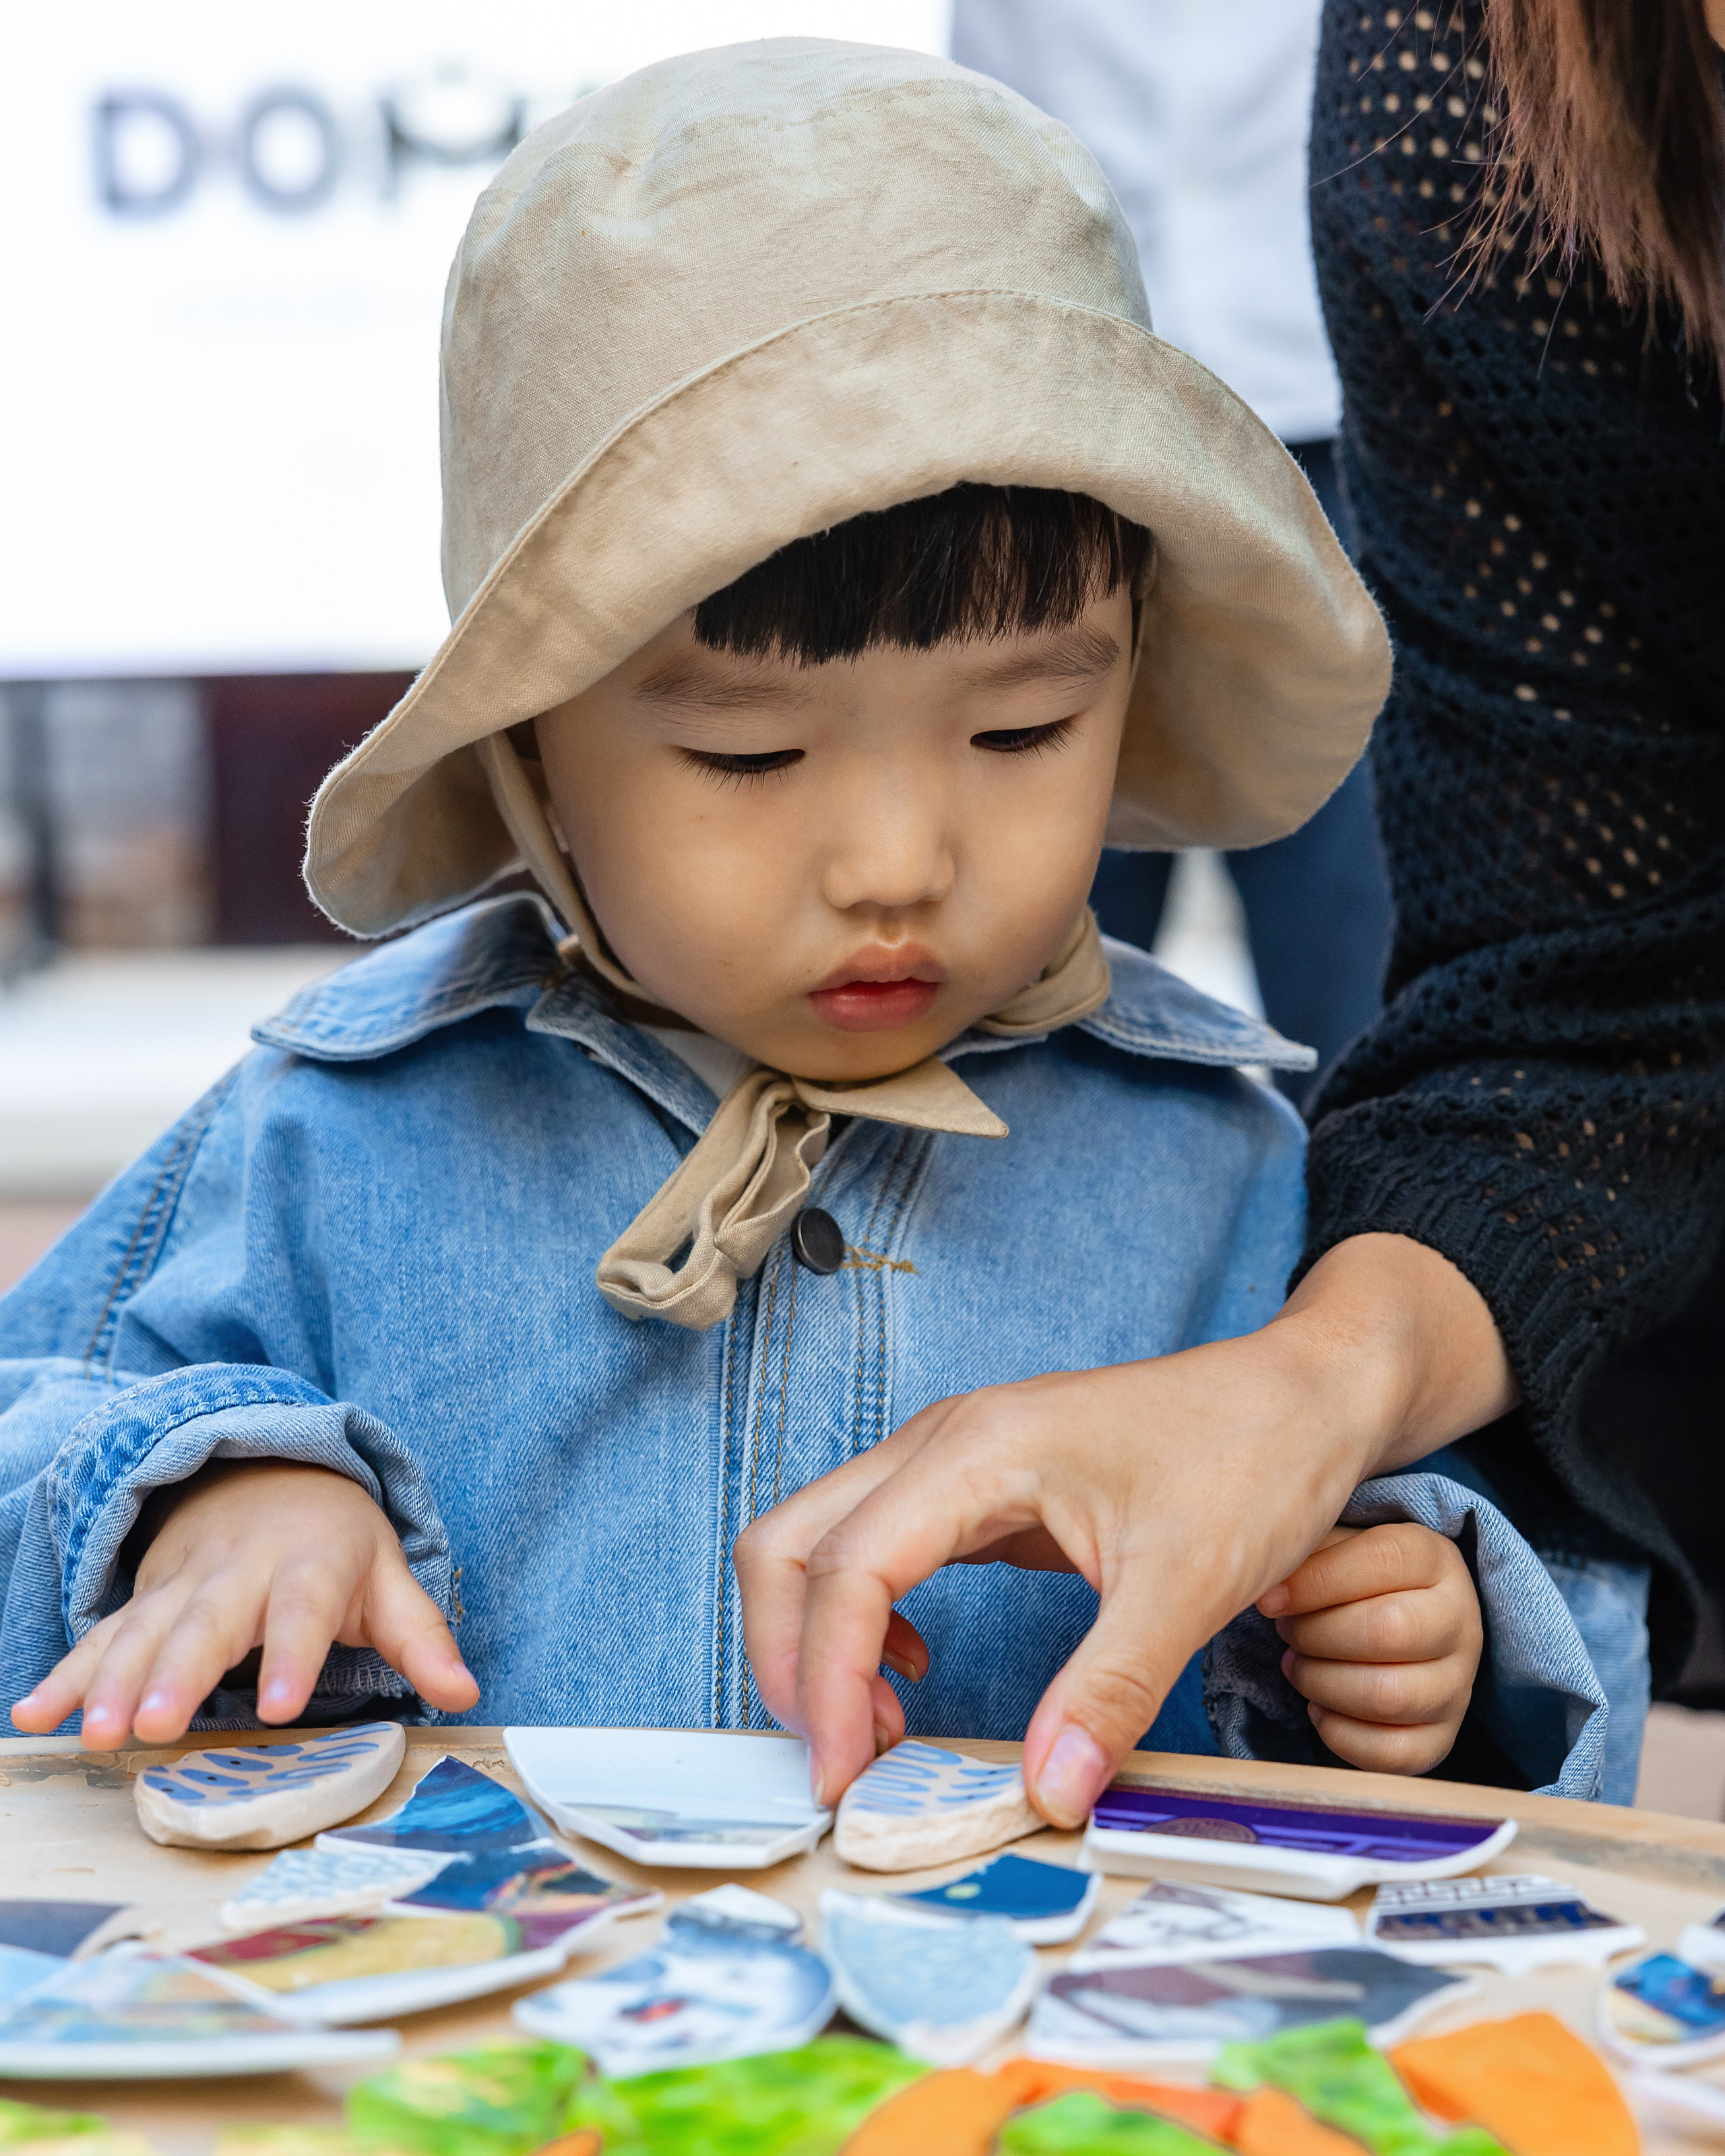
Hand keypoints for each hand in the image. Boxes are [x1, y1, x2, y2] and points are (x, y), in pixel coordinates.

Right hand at [11, 1461, 477, 1747]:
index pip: (303, 1609)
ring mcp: (185, 1582)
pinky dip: (67, 1674)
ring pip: (145, 1632)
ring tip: (96, 1735)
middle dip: (179, 1674)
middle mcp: (241, 1570)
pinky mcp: (147, 1597)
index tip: (281, 1705)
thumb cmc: (338, 1543)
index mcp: (310, 1563)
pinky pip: (103, 1635)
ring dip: (114, 1681)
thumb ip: (422, 1637)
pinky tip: (34, 1715)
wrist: (271, 1470)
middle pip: (209, 1623)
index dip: (292, 1654)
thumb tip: (467, 1691)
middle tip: (155, 1727)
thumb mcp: (388, 1576)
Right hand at [734, 1233, 1512, 1824]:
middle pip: (788, 1545)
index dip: (828, 1684)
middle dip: (789, 1660)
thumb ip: (1109, 1690)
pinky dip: (864, 1621)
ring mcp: (952, 1459)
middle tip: (841, 1763)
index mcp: (975, 1449)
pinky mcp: (976, 1485)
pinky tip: (917, 1671)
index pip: (845, 1571)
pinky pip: (873, 1550)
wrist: (1303, 1393)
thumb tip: (1047, 1795)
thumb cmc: (1250, 1455)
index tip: (847, 1780)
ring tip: (880, 1732)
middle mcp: (941, 1442)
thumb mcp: (1188, 1582)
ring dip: (820, 1643)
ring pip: (820, 1545)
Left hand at [1259, 1523, 1482, 1773]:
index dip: (1315, 1581)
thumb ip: (1307, 1553)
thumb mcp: (1336, 1547)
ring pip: (1389, 1696)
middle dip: (1316, 1635)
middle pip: (1388, 1632)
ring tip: (1296, 1665)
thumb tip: (1268, 1589)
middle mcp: (1459, 1620)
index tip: (1270, 1599)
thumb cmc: (1352, 1579)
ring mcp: (1458, 1683)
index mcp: (1434, 1558)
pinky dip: (1342, 1735)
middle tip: (1286, 1633)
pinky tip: (1318, 1708)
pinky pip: (1394, 1753)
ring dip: (1322, 1684)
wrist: (1400, 1622)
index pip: (1381, 1560)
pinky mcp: (1443, 1735)